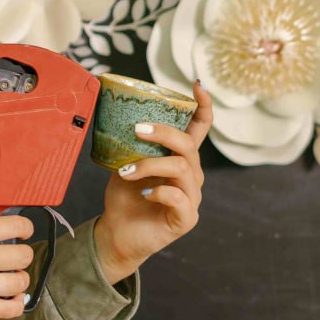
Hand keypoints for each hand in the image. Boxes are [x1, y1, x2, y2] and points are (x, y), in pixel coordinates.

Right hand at [0, 216, 35, 319]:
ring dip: (18, 280)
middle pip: (24, 255)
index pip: (16, 226)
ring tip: (9, 278)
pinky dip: (15, 304)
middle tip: (13, 257)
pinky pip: (10, 309)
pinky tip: (9, 298)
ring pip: (21, 282)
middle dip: (22, 255)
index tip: (24, 231)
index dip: (25, 227)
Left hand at [93, 80, 213, 283]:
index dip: (203, 107)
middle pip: (189, 146)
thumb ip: (131, 145)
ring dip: (151, 165)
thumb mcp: (125, 163)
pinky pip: (179, 198)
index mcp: (180, 158)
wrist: (116, 234)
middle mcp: (191, 176)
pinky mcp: (186, 219)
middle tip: (138, 130)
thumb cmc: (124, 197)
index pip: (199, 129)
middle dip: (164, 133)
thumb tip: (119, 116)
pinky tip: (143, 193)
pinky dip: (159, 192)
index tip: (197, 86)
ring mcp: (191, 198)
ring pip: (182, 169)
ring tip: (127, 172)